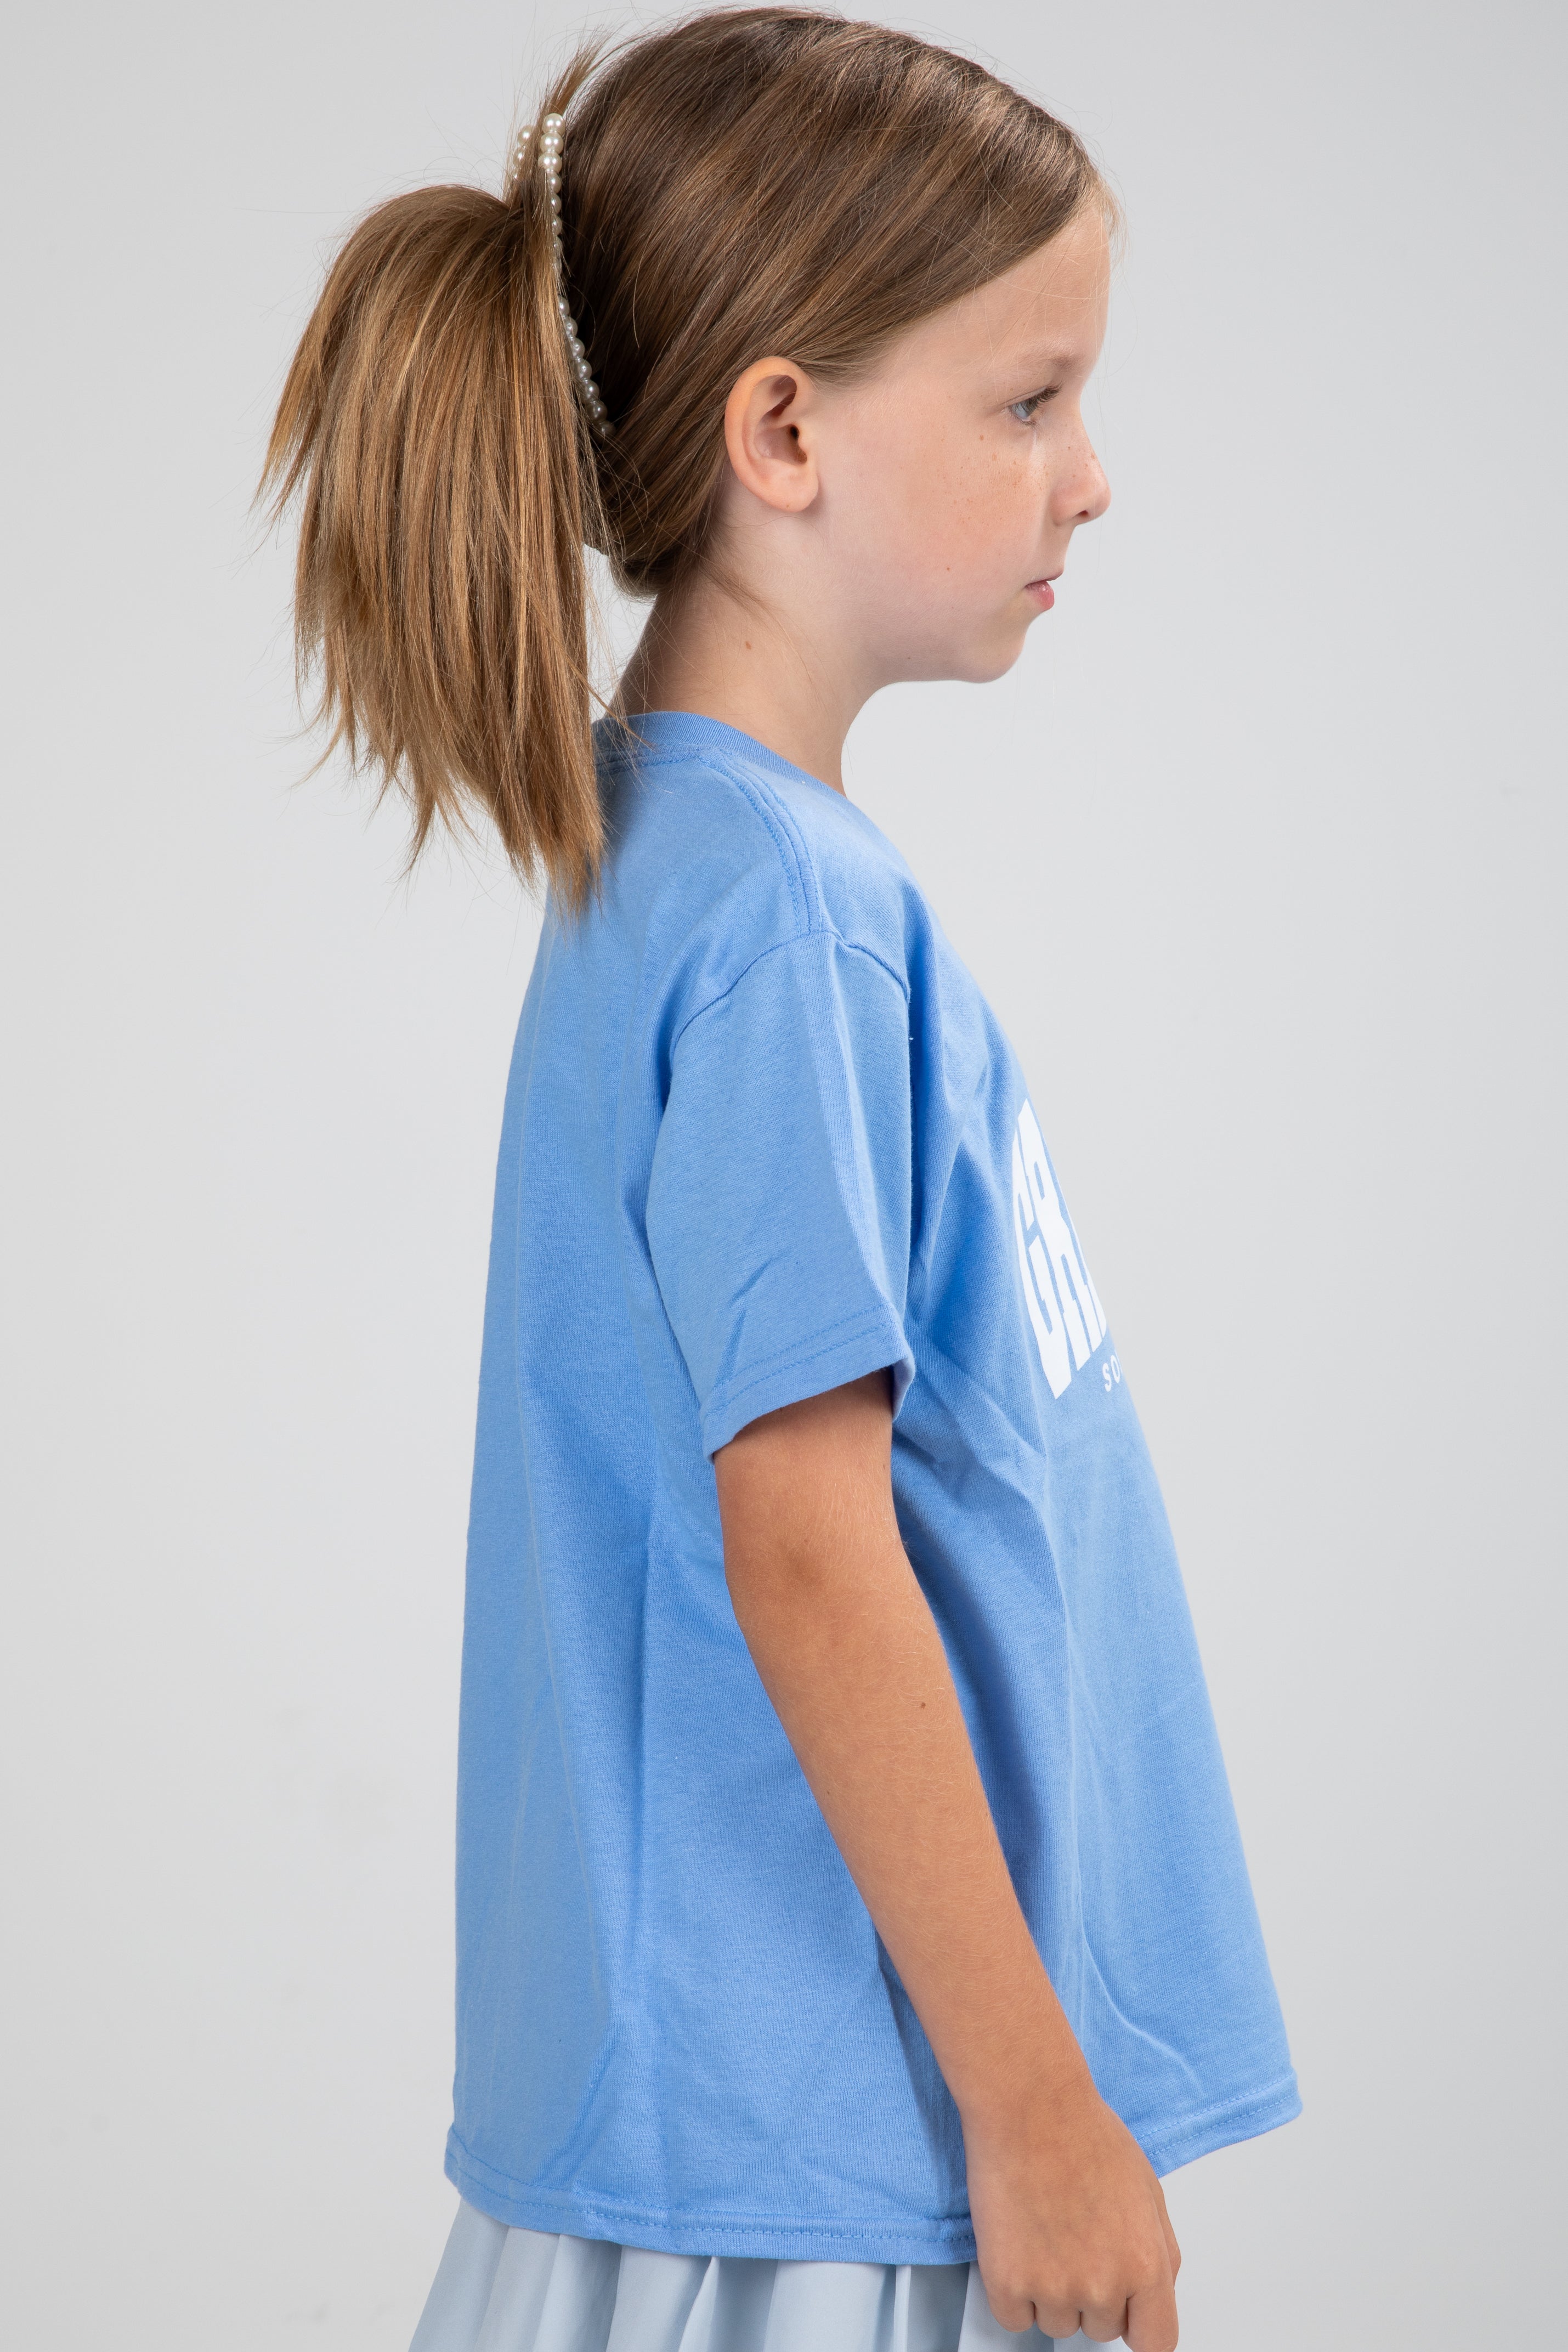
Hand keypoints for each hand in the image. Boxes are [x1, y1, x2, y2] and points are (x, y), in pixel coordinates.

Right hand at [963, 2061, 1180, 2347]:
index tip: (1126, 2316)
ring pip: (1057, 2324)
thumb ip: (1159, 2251)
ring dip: (1049, 2291)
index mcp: (1146, 2264)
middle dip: (1090, 2293)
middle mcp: (1103, 2286)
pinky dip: (1012, 2291)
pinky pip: (1014, 2318)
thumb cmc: (1084, 2132)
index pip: (1156, 2341)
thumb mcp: (1148, 2189)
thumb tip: (1153, 2291)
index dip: (1138, 2325)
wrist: (1029, 2104)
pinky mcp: (1007, 2282)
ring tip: (1044, 2231)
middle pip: (1101, 2329)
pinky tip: (1018, 2244)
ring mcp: (1053, 2288)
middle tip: (1074, 2237)